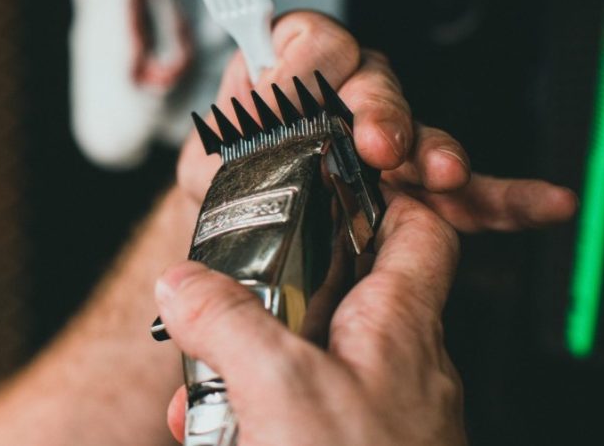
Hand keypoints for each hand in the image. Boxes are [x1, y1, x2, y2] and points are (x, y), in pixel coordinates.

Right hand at [156, 190, 467, 444]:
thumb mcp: (282, 391)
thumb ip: (230, 322)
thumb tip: (185, 280)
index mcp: (400, 328)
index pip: (418, 230)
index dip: (378, 195)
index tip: (322, 182)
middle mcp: (396, 365)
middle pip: (341, 289)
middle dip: (273, 288)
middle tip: (219, 292)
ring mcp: (373, 414)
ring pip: (308, 355)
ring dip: (248, 361)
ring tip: (194, 385)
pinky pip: (296, 412)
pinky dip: (251, 414)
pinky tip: (204, 432)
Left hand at [176, 11, 576, 232]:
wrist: (245, 253)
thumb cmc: (229, 197)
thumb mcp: (218, 156)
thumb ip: (242, 115)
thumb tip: (277, 79)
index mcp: (291, 83)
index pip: (315, 43)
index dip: (316, 61)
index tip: (315, 91)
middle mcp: (344, 105)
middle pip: (377, 84)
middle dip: (382, 114)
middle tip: (378, 145)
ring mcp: (385, 149)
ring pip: (422, 135)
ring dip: (436, 152)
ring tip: (439, 173)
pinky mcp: (414, 193)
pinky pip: (465, 191)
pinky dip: (504, 199)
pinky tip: (542, 203)